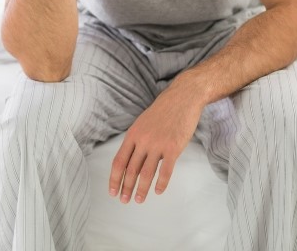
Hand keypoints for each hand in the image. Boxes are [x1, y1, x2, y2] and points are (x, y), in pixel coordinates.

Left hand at [108, 84, 203, 203]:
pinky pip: (165, 171)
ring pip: (146, 173)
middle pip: (131, 170)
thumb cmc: (164, 110)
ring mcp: (158, 144)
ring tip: (139, 200)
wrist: (183, 97)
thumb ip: (137, 140)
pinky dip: (161, 184)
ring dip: (142, 189)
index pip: (119, 161)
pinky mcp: (173, 147)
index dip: (114, 178)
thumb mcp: (143, 122)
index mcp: (133, 134)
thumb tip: (132, 160)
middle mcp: (143, 140)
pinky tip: (159, 191)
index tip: (113, 191)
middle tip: (125, 200)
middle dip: (126, 188)